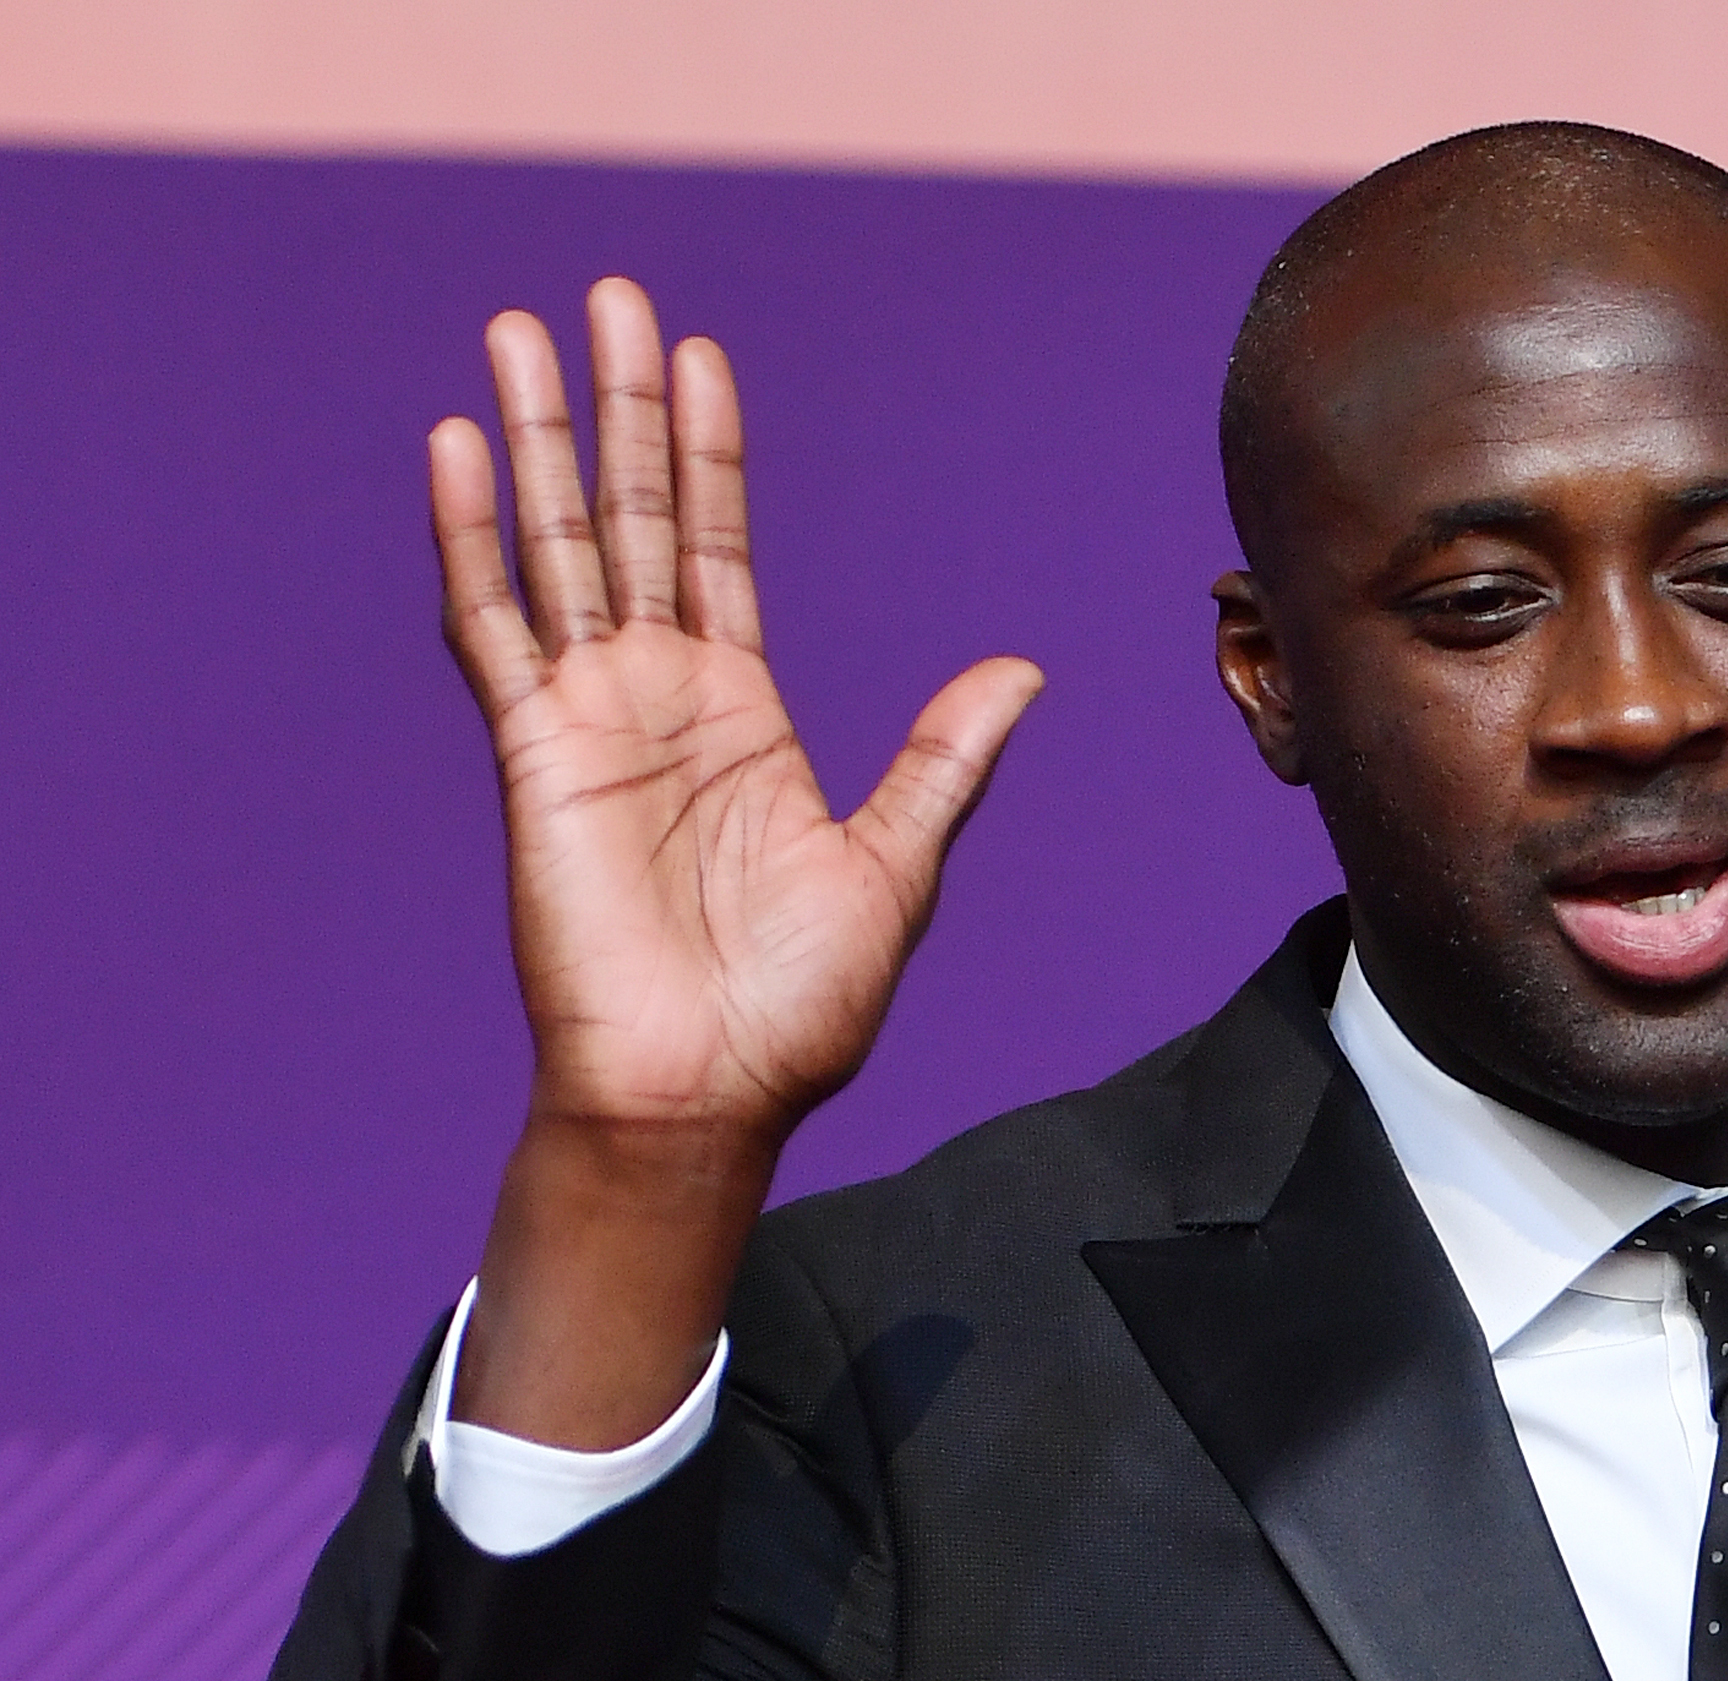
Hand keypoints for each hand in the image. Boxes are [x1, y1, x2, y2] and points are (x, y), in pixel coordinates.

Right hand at [436, 280, 1039, 1446]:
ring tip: (521, 329)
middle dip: (619, 408)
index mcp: (743, 715)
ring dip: (538, 438)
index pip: (717, 548)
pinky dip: (473, 536)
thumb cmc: (799, 1007)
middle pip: (630, 516)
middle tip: (608, 295)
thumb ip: (942, 761)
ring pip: (555, 543)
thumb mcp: (896, 866)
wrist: (711, 1094)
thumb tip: (1021, 673)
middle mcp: (657, 696)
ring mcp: (588, 717)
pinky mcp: (531, 754)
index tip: (700, 358)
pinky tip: (462, 445)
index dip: (705, 454)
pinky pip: (491, 624)